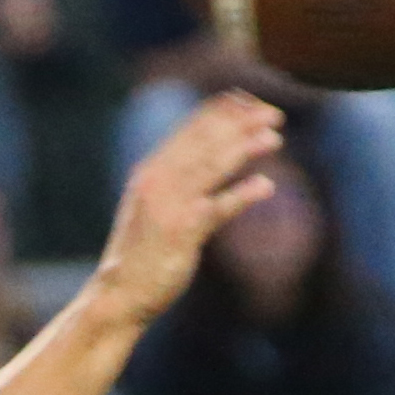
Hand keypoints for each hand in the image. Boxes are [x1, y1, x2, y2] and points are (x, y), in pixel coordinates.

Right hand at [94, 90, 282, 324]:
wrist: (119, 293)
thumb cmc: (140, 254)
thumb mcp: (154, 209)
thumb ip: (176, 185)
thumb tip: (205, 168)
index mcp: (152, 170)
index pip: (190, 129)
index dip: (221, 112)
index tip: (249, 101)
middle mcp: (159, 180)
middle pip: (205, 140)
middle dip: (240, 122)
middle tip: (273, 113)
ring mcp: (170, 204)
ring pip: (212, 166)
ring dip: (245, 148)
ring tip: (274, 137)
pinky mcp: (182, 232)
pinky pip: (218, 208)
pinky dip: (242, 194)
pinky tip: (266, 186)